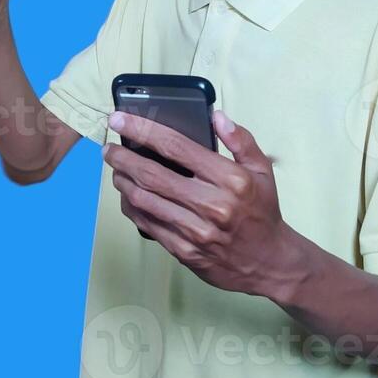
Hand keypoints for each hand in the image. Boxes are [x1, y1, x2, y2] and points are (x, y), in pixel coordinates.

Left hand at [103, 110, 293, 296]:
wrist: (269, 262)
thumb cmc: (262, 211)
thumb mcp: (261, 169)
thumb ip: (240, 139)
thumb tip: (216, 115)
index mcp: (229, 179)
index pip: (177, 146)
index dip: (144, 130)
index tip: (121, 119)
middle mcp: (211, 204)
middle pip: (153, 174)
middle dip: (124, 157)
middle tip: (109, 147)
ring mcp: (195, 231)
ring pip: (145, 200)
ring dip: (124, 181)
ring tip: (116, 169)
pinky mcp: (185, 251)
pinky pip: (148, 225)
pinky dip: (132, 207)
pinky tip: (128, 195)